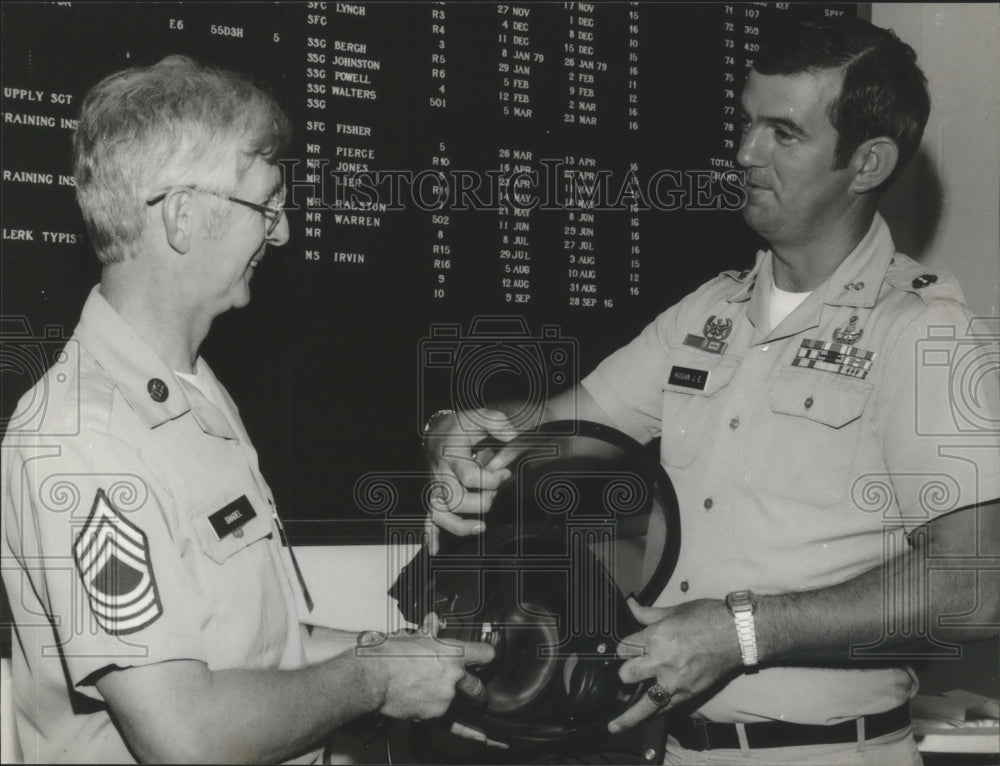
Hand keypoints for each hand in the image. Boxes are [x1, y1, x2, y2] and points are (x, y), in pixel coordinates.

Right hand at [359, 613, 494, 720]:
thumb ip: (428, 631)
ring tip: (443, 701)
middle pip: (477, 687)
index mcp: (453, 654)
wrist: (373, 677)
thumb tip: (433, 621)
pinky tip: (478, 736)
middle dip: (477, 691)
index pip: (484, 654)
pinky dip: (467, 732)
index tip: (486, 658)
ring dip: (456, 703)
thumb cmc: (389, 655)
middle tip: (475, 693)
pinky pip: (454, 725)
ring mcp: (446, 698)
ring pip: (461, 704)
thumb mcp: (412, 637)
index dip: (485, 655)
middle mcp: (454, 677)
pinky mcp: (435, 715)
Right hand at [423, 408, 520, 548]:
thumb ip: (498, 424)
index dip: (492, 479)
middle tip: (495, 493)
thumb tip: (514, 437)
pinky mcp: (435, 497)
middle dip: (481, 501)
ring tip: (480, 527)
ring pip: (440, 514)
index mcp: (451, 456)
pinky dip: (430, 535)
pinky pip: (428, 518)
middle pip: (456, 500)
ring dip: (459, 525)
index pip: (470, 476)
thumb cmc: (462, 426)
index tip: (506, 474)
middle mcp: (441, 475)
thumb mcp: (480, 417)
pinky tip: (435, 550)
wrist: (439, 431)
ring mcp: (437, 488)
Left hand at [607, 598, 740, 733]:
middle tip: (624, 675)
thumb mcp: (674, 611)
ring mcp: (675, 681)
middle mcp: (662, 662)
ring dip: (628, 716)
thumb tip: (631, 606)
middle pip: (627, 675)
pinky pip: (666, 709)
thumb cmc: (709, 619)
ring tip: (615, 725)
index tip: (622, 651)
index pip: (624, 648)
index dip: (621, 649)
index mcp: (656, 638)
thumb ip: (648, 614)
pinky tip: (644, 720)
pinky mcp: (689, 694)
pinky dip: (654, 715)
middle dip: (624, 674)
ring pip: (644, 704)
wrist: (738, 634)